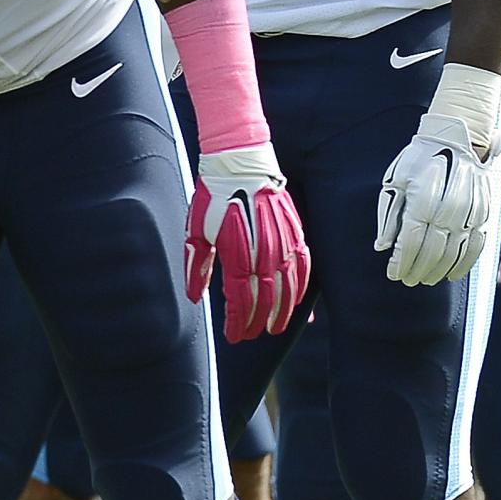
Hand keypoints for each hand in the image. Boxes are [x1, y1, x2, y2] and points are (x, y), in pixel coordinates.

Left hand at [186, 142, 309, 340]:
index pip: (241, 299)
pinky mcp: (296, 233)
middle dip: (258, 321)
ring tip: (274, 327)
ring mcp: (284, 242)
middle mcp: (264, 251)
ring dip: (282, 311)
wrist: (241, 163)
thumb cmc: (214, 197)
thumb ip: (197, 266)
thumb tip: (196, 297)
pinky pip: (304, 266)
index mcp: (237, 252)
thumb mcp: (196, 230)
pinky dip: (301, 287)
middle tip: (251, 335)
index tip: (234, 336)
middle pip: (266, 298)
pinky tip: (296, 301)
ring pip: (288, 287)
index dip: (239, 321)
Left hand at [375, 107, 498, 286]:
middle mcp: (448, 208)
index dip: (401, 262)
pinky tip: (450, 274)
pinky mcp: (484, 213)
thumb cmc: (419, 160)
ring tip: (424, 279)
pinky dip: (463, 264)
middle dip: (417, 270)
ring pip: (454, 252)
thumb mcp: (395, 181)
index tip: (393, 274)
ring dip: (438, 271)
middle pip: (432, 251)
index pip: (411, 241)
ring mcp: (470, 212)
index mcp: (423, 199)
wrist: (456, 139)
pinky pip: (476, 245)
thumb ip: (389, 215)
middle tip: (407, 280)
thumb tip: (383, 246)